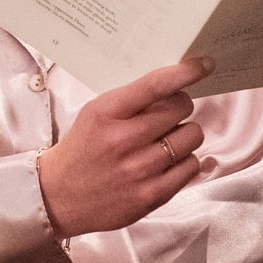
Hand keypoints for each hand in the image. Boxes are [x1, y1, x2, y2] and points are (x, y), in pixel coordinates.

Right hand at [36, 59, 208, 237]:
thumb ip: (131, 99)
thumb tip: (175, 84)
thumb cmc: (83, 149)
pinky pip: (191, 165)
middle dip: (179, 107)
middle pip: (181, 108)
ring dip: (183, 135)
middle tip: (166, 116)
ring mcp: (140, 170)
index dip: (184, 72)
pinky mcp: (152, 196)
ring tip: (164, 141)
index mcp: (107, 113)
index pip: (154, 85)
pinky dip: (184, 160)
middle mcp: (124, 140)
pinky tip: (166, 163)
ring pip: (192, 136)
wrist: (59, 197)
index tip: (203, 65)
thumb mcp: (96, 114)